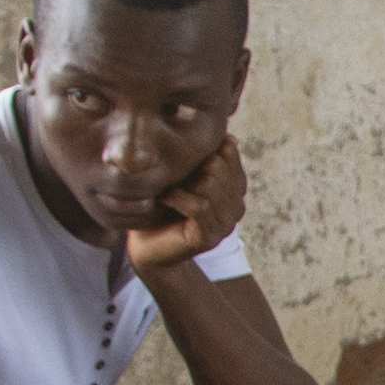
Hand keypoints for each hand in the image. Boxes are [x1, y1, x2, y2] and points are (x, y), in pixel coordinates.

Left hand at [130, 135, 251, 279]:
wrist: (148, 248)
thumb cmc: (161, 206)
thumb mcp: (183, 175)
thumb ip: (203, 158)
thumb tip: (228, 136)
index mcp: (235, 188)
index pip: (229, 153)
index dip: (201, 149)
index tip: (180, 160)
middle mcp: (237, 206)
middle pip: (219, 167)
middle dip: (191, 167)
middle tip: (171, 177)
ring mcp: (226, 224)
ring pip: (211, 186)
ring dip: (183, 183)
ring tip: (167, 187)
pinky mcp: (210, 238)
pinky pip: (199, 206)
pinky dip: (178, 198)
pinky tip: (164, 198)